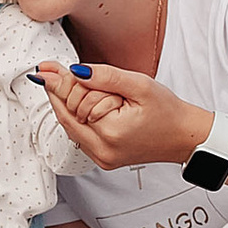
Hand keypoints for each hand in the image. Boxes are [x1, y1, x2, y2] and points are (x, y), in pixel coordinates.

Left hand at [31, 60, 211, 175]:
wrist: (184, 137)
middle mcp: (102, 151)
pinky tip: (85, 102)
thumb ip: (105, 77)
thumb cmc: (168, 111)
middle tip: (67, 71)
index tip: (44, 67)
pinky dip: (77, 117)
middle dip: (67, 91)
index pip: (73, 102)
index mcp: (110, 132)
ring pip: (70, 125)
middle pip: (66, 115)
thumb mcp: (139, 85)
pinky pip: (80, 135)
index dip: (60, 81)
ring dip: (69, 104)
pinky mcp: (103, 160)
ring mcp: (101, 158)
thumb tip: (74, 71)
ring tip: (76, 84)